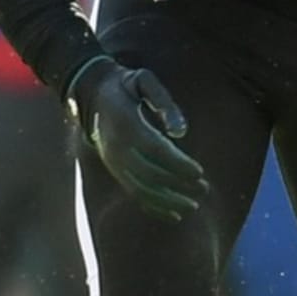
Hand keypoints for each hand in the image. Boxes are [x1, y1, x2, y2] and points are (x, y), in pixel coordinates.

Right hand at [68, 57, 208, 220]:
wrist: (93, 95)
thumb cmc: (126, 86)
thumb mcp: (143, 81)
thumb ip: (163, 101)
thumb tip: (181, 132)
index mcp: (126, 124)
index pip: (155, 149)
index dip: (178, 163)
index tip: (200, 172)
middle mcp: (117, 148)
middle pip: (149, 174)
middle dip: (178, 185)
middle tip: (204, 189)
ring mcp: (113, 163)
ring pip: (141, 190)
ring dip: (168, 201)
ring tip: (193, 205)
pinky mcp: (115, 170)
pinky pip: (134, 193)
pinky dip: (154, 207)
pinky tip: (174, 214)